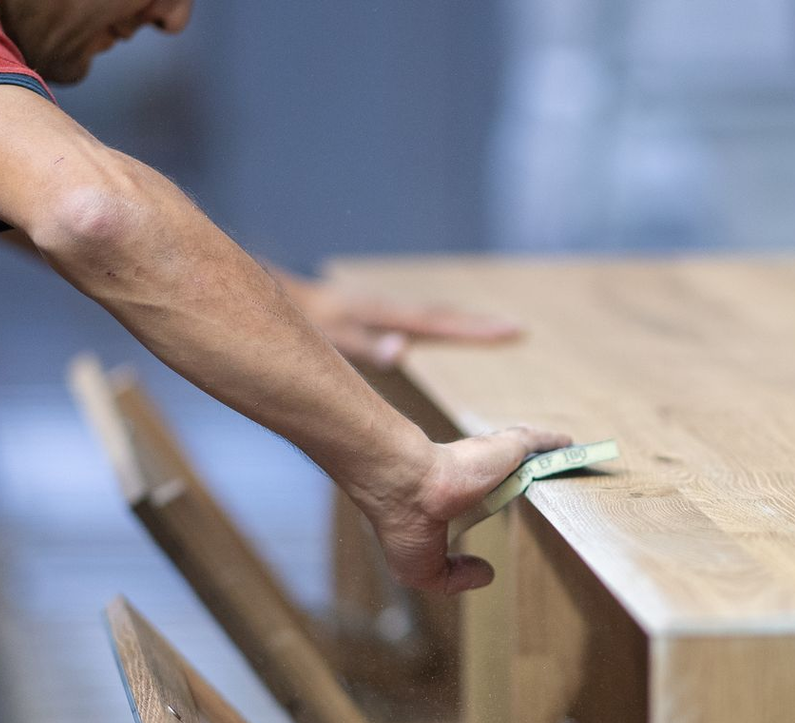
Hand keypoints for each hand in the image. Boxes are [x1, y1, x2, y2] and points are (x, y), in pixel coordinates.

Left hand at [280, 272, 523, 367]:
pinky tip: (441, 333)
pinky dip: (438, 325)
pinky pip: (415, 321)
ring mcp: (381, 312)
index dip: (478, 329)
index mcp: (387, 315)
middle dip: (480, 325)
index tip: (514, 330)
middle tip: (518, 329)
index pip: (441, 323)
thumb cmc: (302, 321)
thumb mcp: (332, 336)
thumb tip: (403, 350)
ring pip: (430, 317)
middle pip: (443, 316)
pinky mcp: (371, 317)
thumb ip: (365, 345)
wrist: (277, 299)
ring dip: (462, 323)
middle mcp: (390, 310)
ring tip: (493, 330)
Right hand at [356, 425, 571, 593]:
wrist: (408, 487)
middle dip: (514, 476)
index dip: (479, 503)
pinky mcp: (506, 448)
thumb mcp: (422, 570)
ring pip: (520, 457)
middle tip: (535, 485)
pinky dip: (552, 442)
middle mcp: (466, 477)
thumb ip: (452, 578)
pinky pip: (536, 443)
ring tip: (561, 465)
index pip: (468, 501)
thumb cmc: (406, 524)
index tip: (489, 507)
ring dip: (538, 458)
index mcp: (444, 501)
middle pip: (499, 475)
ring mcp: (487, 460)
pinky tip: (569, 445)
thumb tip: (487, 574)